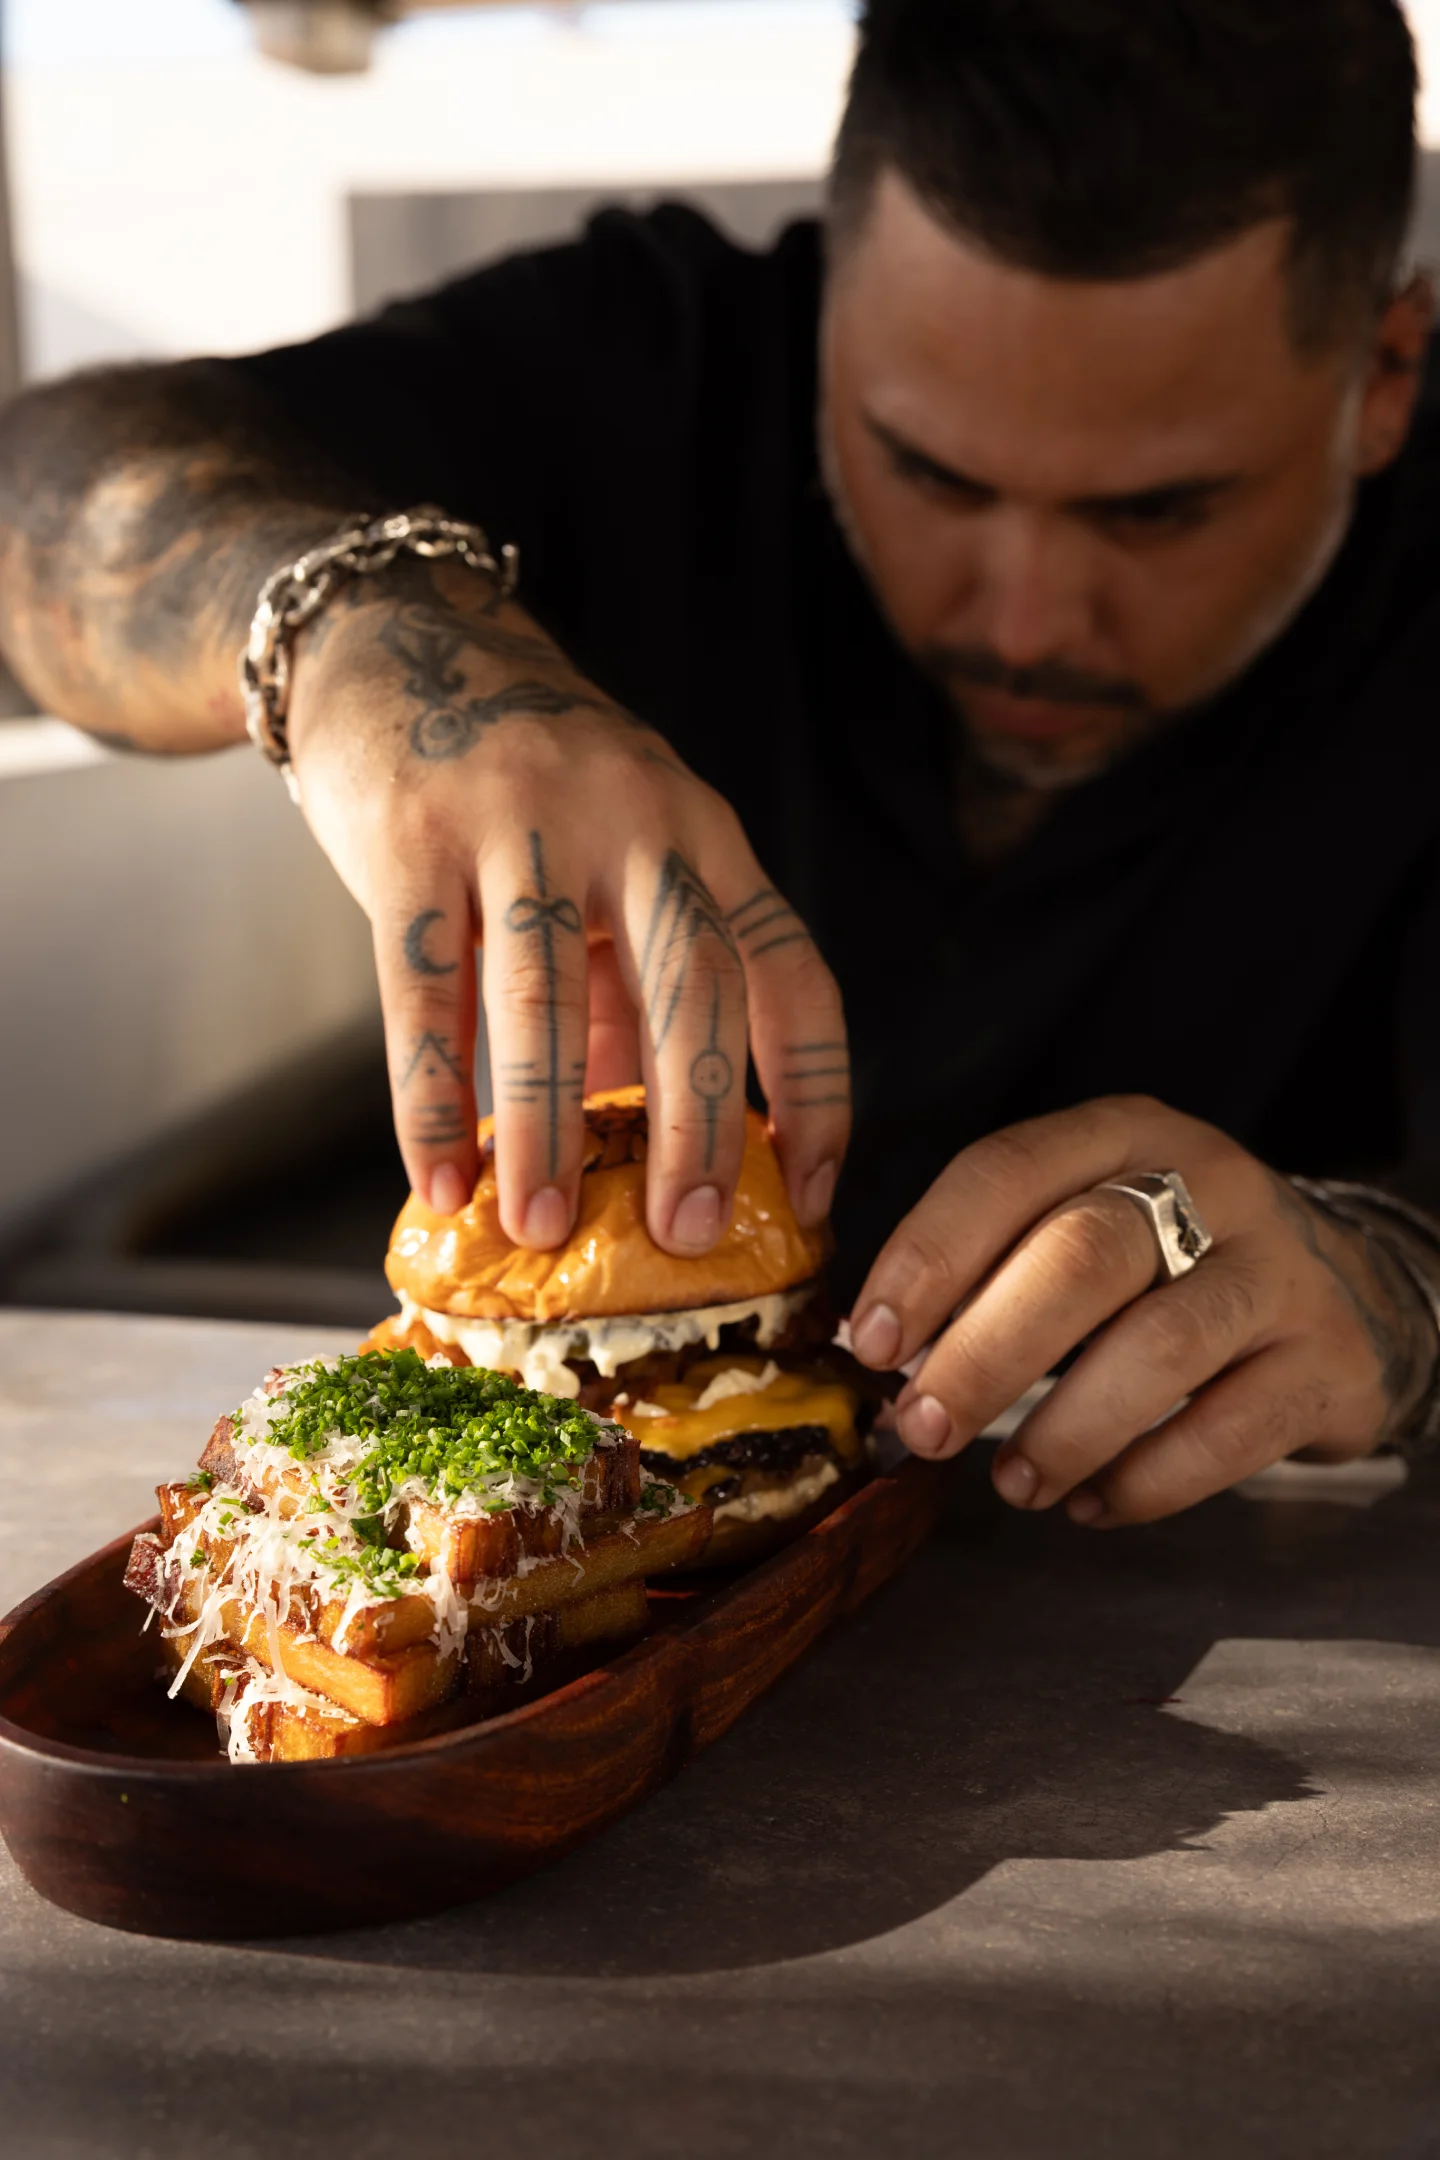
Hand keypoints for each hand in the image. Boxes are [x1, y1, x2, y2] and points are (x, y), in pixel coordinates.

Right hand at [284, 555, 848, 1252]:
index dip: (814, 1089)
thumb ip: (635, 976)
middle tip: (688, 1235)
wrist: (394, 635)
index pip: (790, 971)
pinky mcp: (411, 836)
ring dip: (544, 1126)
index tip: (812, 1195)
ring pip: (545, 992)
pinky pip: (423, 986)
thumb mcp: (616, 851)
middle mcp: (634, 820)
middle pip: (692, 984)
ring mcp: (521, 820)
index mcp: (705, 833)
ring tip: (540, 1230)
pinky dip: (429, 1094)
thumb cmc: (524, 779)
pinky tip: (439, 1177)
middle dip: (697, 1124)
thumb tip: (642, 1142)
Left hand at [848, 1096, 1436, 1525]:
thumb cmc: (1174, 1264)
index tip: (871, 1344)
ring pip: (1161, 1349)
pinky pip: (1230, 1432)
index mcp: (1125, 1132)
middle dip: (984, 1353)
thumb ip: (997, 1264)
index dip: (927, 1257)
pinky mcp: (1328, 1360)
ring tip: (1012, 1485)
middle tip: (925, 1429)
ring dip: (1064, 1430)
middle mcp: (1210, 1184)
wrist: (1355, 1292)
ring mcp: (1280, 1271)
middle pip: (1081, 1256)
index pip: (1006, 1171)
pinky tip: (1092, 1505)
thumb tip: (885, 1359)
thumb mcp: (1093, 1218)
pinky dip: (1147, 1482)